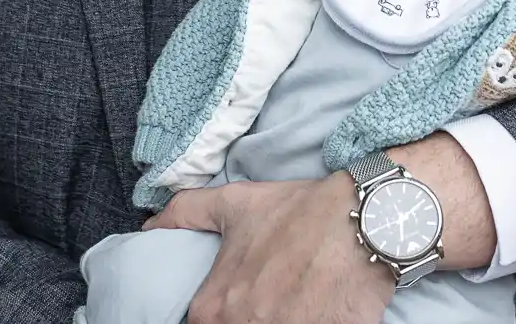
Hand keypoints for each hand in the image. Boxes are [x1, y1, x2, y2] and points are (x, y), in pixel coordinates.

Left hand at [145, 177, 393, 323]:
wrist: (364, 218)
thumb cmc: (299, 212)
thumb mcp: (236, 203)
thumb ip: (186, 214)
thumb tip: (150, 227)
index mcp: (214, 308)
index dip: (218, 318)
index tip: (240, 303)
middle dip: (253, 318)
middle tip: (273, 301)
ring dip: (281, 320)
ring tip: (295, 306)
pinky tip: (317, 312)